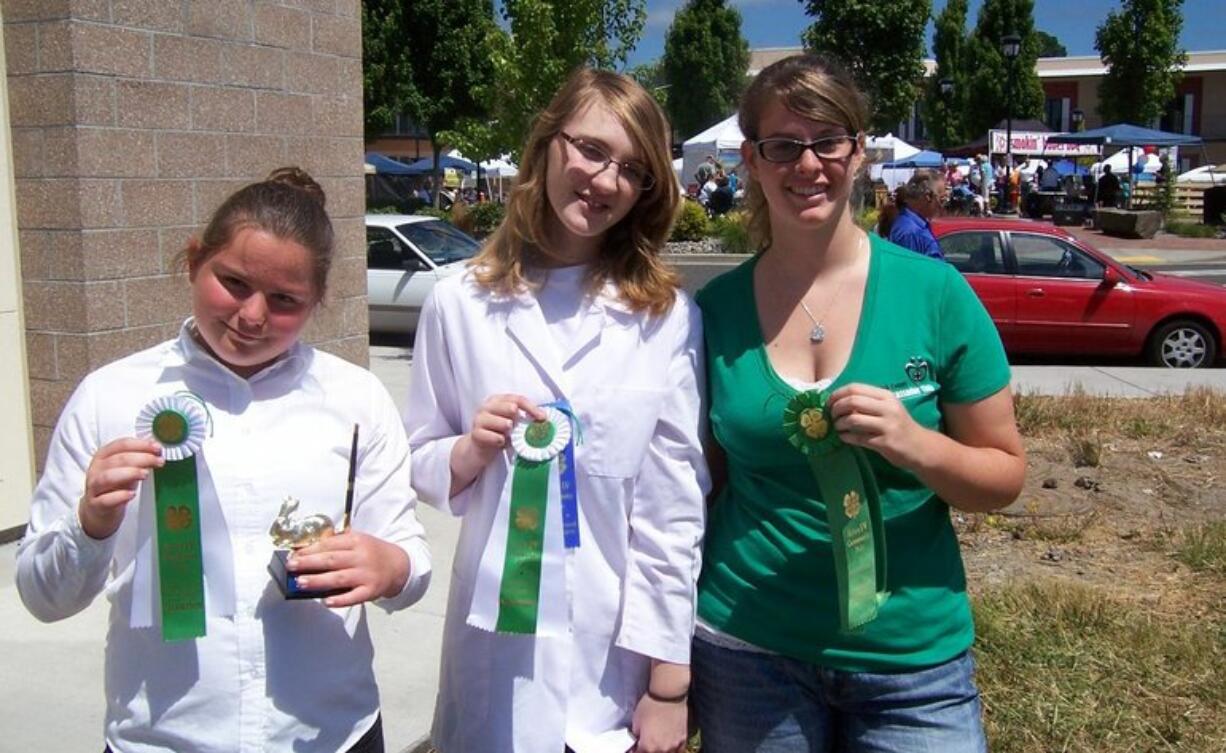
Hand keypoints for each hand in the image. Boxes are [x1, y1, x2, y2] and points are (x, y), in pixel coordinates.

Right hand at [80, 437, 163, 539]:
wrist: (98, 511)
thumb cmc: (114, 487)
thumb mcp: (126, 469)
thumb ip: (139, 459)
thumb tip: (157, 448)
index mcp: (103, 456)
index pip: (121, 445)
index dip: (141, 445)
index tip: (157, 448)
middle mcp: (96, 470)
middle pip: (117, 459)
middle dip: (141, 458)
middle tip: (158, 461)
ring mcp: (94, 488)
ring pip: (107, 477)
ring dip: (129, 473)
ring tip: (145, 474)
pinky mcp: (96, 505)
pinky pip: (105, 500)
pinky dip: (120, 496)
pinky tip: (132, 494)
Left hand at [287, 532, 409, 607]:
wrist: (399, 566)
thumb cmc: (372, 553)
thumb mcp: (358, 541)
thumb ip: (336, 544)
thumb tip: (307, 552)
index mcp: (357, 541)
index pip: (329, 544)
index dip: (310, 550)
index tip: (294, 555)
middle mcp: (362, 557)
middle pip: (332, 560)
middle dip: (309, 563)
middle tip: (292, 567)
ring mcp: (367, 575)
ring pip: (339, 578)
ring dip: (318, 581)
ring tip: (301, 583)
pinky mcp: (371, 591)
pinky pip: (354, 597)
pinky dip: (340, 600)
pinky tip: (326, 601)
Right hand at [449, 394, 544, 494]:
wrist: (478, 449)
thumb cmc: (497, 433)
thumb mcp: (510, 423)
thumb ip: (521, 419)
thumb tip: (542, 420)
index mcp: (497, 400)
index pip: (517, 399)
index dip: (532, 408)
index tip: (543, 418)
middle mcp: (487, 407)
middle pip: (509, 406)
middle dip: (519, 416)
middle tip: (522, 424)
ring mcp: (480, 420)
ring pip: (502, 422)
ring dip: (510, 430)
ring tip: (509, 434)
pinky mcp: (476, 434)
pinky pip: (494, 437)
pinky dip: (500, 441)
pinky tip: (501, 443)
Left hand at [630, 693, 687, 752]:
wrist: (667, 695)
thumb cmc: (650, 705)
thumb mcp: (636, 720)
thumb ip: (636, 734)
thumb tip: (637, 738)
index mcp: (647, 746)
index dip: (635, 750)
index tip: (635, 746)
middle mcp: (661, 749)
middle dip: (647, 750)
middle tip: (645, 743)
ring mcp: (674, 745)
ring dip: (660, 750)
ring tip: (657, 744)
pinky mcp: (683, 739)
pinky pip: (678, 750)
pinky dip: (673, 749)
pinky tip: (669, 744)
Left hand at [827, 384, 932, 470]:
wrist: (920, 446)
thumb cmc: (899, 425)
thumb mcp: (888, 408)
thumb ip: (868, 402)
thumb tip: (838, 401)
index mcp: (886, 396)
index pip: (855, 388)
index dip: (837, 394)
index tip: (829, 402)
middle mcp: (887, 408)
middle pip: (852, 401)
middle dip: (836, 408)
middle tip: (831, 416)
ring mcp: (887, 425)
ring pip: (853, 420)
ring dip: (839, 424)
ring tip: (838, 428)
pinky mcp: (885, 442)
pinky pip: (858, 438)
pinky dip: (846, 437)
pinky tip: (844, 437)